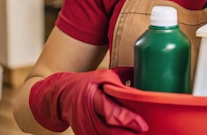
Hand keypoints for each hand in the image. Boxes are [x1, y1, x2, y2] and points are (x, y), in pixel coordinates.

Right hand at [29, 69, 147, 134]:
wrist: (61, 95)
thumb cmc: (86, 83)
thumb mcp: (102, 76)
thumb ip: (120, 81)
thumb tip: (143, 82)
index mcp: (91, 97)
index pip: (110, 112)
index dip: (127, 120)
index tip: (143, 125)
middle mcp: (86, 116)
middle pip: (109, 132)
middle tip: (146, 132)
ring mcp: (84, 129)